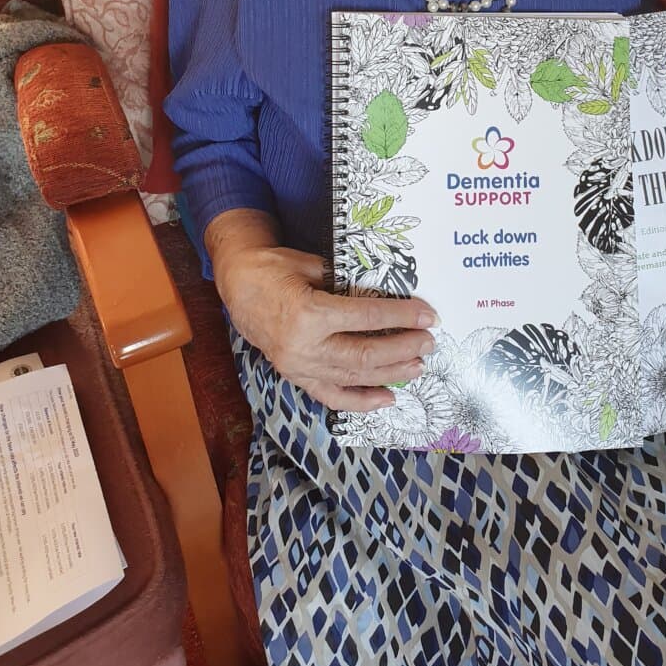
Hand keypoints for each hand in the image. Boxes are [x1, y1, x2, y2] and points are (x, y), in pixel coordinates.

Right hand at [211, 219, 437, 410]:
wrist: (236, 284)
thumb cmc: (274, 268)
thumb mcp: (311, 265)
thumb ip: (345, 282)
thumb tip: (386, 294)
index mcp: (308, 314)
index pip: (366, 317)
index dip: (401, 316)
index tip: (428, 315)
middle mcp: (304, 347)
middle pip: (364, 354)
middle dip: (402, 349)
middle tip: (428, 342)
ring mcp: (298, 366)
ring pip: (352, 378)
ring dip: (390, 374)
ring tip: (418, 367)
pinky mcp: (295, 376)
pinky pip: (331, 395)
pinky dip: (360, 400)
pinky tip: (387, 398)